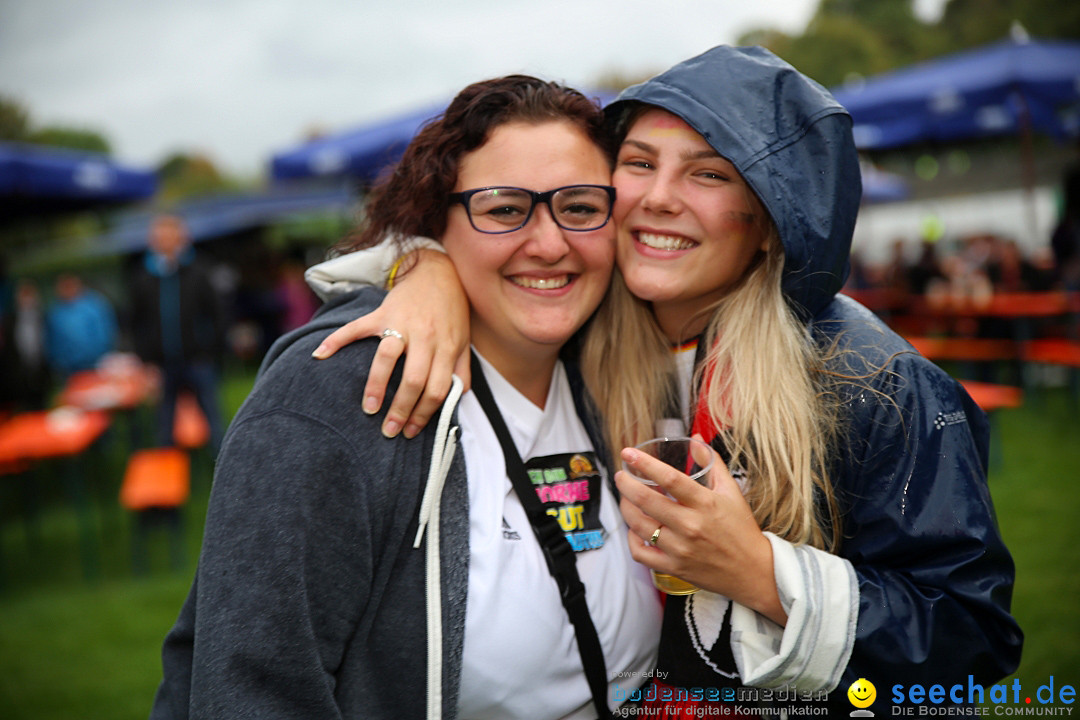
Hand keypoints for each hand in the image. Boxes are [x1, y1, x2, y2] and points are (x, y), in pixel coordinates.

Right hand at [312, 249, 470, 437]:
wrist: (437, 272)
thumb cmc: (451, 312)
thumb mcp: (463, 341)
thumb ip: (461, 371)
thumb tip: (456, 400)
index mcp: (445, 347)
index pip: (438, 388)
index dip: (425, 413)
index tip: (412, 431)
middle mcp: (425, 337)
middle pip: (414, 379)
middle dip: (401, 409)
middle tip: (389, 430)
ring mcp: (401, 324)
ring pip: (387, 357)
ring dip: (376, 385)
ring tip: (368, 409)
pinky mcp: (382, 313)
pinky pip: (357, 327)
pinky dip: (336, 340)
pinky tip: (320, 355)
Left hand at [615, 435, 785, 625]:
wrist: (754, 572)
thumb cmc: (742, 530)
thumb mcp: (732, 492)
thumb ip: (712, 463)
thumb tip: (695, 439)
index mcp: (706, 503)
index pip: (670, 478)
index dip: (645, 463)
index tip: (628, 453)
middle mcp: (691, 526)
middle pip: (647, 500)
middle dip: (626, 484)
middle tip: (621, 475)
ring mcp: (681, 549)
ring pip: (639, 525)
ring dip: (626, 508)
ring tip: (626, 498)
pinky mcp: (674, 567)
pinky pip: (641, 553)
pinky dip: (631, 539)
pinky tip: (634, 529)